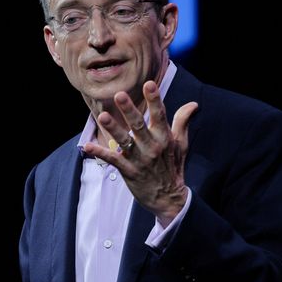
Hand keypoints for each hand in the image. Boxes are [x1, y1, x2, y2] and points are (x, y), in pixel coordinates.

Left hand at [82, 81, 198, 226]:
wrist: (169, 198)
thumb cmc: (173, 166)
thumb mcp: (181, 143)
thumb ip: (182, 121)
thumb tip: (193, 103)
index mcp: (164, 137)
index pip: (160, 115)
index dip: (154, 99)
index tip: (149, 84)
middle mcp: (152, 146)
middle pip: (139, 126)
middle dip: (129, 110)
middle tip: (119, 95)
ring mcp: (140, 159)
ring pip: (125, 141)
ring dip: (113, 129)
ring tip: (102, 116)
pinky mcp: (129, 171)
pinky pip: (113, 160)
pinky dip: (100, 153)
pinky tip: (88, 145)